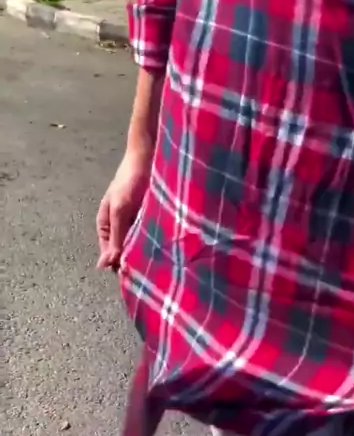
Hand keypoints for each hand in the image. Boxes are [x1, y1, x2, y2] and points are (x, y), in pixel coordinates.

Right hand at [96, 147, 151, 269]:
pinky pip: (152, 235)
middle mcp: (120, 227)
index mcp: (106, 226)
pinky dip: (158, 242)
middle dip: (135, 261)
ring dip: (148, 253)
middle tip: (150, 272)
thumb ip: (115, 237)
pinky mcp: (151, 218)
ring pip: (140, 245)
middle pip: (125, 252)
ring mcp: (136, 223)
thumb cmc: (130, 180)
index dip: (120, 267)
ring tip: (160, 264)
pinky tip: (168, 250)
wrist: (148, 156)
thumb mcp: (120, 210)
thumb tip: (103, 266)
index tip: (134, 278)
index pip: (110, 256)